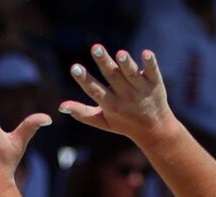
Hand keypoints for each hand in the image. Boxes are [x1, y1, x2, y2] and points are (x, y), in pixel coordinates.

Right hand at [61, 45, 176, 140]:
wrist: (155, 129)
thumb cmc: (124, 123)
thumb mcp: (102, 121)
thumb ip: (82, 113)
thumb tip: (61, 106)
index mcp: (110, 105)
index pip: (95, 91)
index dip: (84, 79)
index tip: (75, 68)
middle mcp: (125, 97)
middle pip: (113, 77)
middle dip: (104, 62)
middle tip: (96, 48)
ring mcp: (141, 90)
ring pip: (132, 75)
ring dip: (126, 64)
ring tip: (120, 53)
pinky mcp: (155, 84)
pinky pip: (153, 72)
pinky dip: (150, 63)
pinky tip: (146, 53)